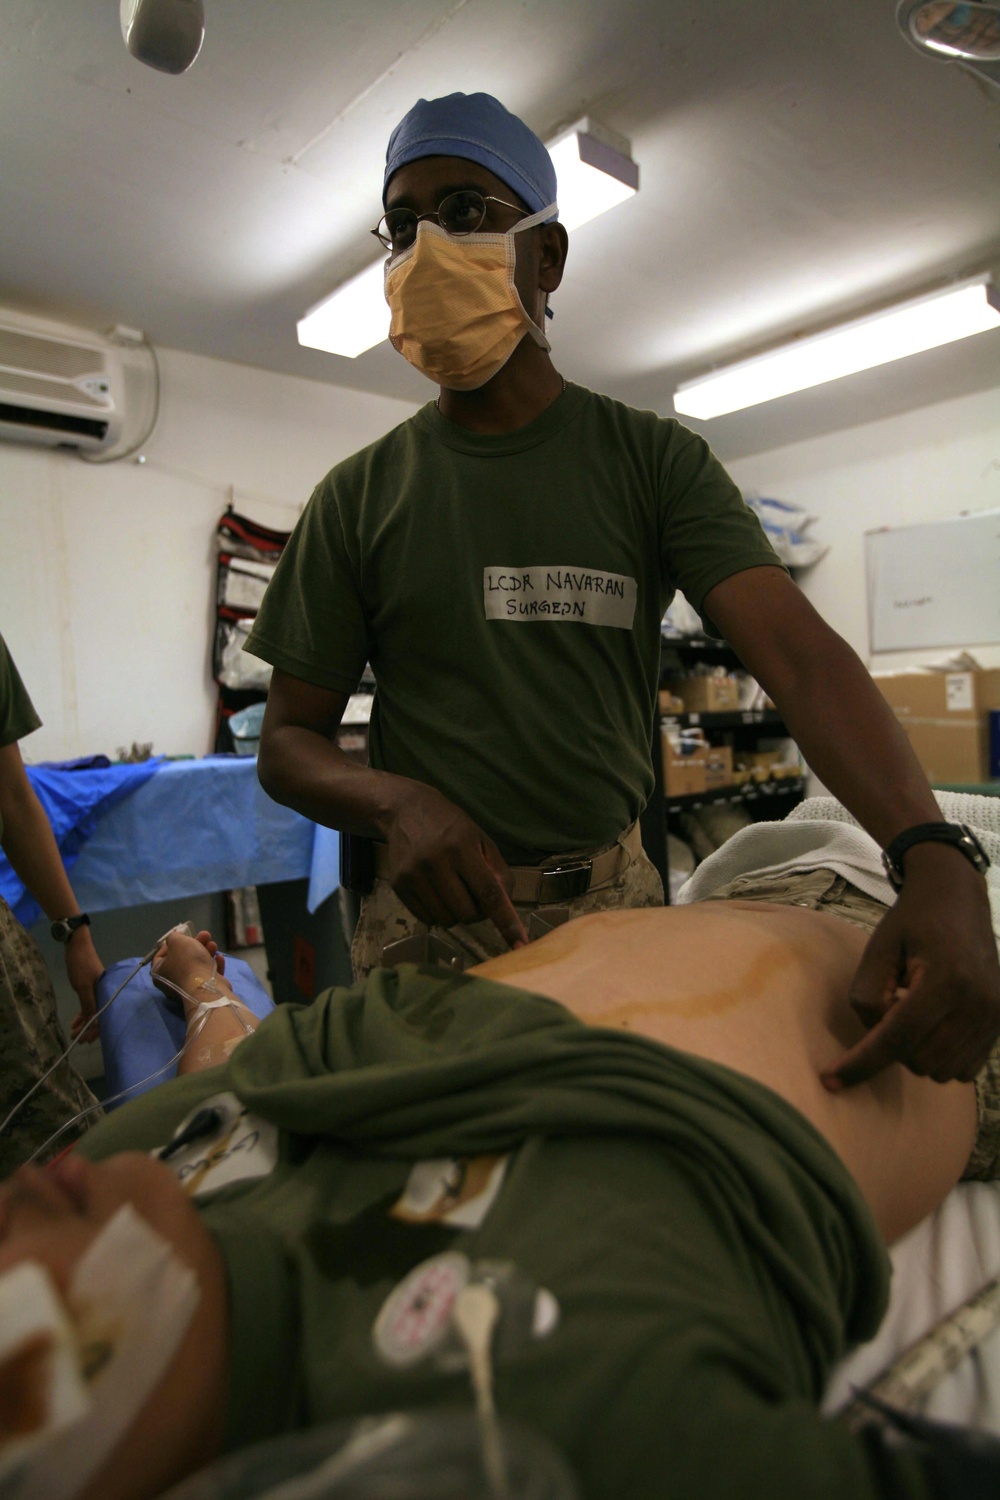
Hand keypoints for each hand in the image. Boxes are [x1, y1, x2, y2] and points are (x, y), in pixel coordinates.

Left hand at [65, 925, 103, 1041]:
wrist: (77, 945)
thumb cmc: (81, 965)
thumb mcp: (83, 986)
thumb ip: (88, 1005)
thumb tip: (92, 1023)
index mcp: (106, 993)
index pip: (104, 1016)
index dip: (95, 1030)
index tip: (86, 1040)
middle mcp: (103, 993)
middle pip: (99, 1016)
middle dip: (89, 1029)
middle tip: (79, 1040)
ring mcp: (96, 991)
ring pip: (92, 1011)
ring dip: (84, 1023)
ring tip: (74, 1034)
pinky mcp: (89, 988)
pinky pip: (87, 1005)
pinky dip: (81, 1014)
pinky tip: (75, 1022)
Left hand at [151, 928, 225, 1004]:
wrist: (205, 984)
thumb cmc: (187, 961)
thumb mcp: (177, 941)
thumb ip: (174, 937)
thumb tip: (175, 940)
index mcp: (159, 972)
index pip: (160, 956)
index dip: (170, 944)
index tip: (182, 936)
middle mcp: (171, 982)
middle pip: (182, 958)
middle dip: (195, 944)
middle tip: (205, 935)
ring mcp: (188, 987)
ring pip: (196, 965)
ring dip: (206, 952)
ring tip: (214, 945)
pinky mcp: (203, 990)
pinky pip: (206, 975)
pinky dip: (212, 965)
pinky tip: (219, 958)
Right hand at [384, 784, 527, 948]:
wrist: (404, 809)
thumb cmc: (449, 824)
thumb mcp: (480, 839)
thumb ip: (497, 871)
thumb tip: (506, 905)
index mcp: (462, 848)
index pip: (489, 892)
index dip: (506, 920)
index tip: (519, 943)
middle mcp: (436, 862)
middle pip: (467, 912)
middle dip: (477, 912)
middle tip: (473, 895)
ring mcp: (414, 875)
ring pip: (446, 920)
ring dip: (456, 914)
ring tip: (453, 892)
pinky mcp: (398, 884)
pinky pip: (425, 918)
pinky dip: (437, 914)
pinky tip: (437, 894)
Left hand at [823, 846, 999, 1088]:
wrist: (958, 899)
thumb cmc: (911, 922)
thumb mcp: (877, 948)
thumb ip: (867, 996)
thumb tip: (874, 1040)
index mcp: (946, 979)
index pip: (897, 1038)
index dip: (860, 1063)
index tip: (829, 1081)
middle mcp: (979, 1002)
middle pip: (918, 1060)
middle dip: (891, 1046)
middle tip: (889, 1006)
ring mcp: (996, 1016)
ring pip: (940, 1071)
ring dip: (915, 1053)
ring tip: (912, 1010)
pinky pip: (962, 1070)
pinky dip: (939, 1057)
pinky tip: (932, 1025)